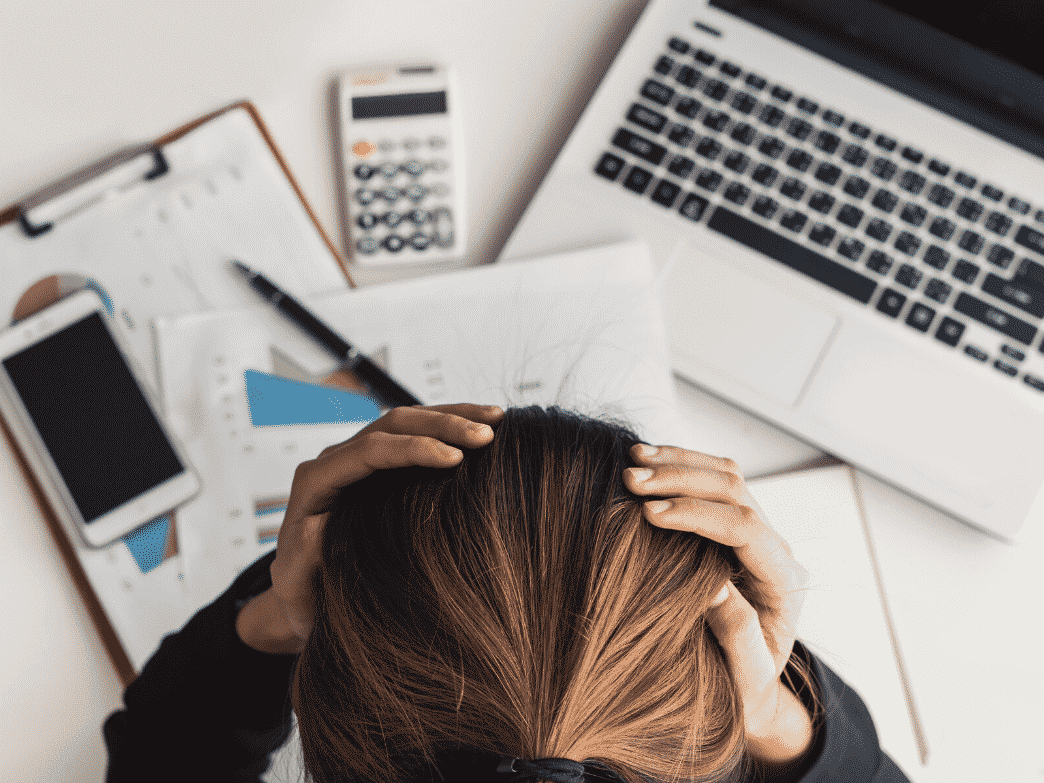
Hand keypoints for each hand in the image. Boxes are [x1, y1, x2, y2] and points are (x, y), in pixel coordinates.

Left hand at [261, 404, 503, 651]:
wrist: (303, 595)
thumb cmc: (303, 598)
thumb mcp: (298, 591)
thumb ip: (303, 563)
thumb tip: (319, 527)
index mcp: (316, 484)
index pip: (368, 452)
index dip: (412, 450)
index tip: (455, 460)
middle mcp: (335, 461)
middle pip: (391, 425)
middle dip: (442, 424)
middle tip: (487, 435)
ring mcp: (357, 458)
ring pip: (406, 421)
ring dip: (452, 416)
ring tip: (497, 419)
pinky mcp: (377, 465)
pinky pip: (413, 435)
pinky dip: (447, 428)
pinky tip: (480, 429)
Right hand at [623, 444, 813, 767]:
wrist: (751, 685)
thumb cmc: (745, 687)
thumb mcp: (746, 678)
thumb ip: (738, 635)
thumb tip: (714, 589)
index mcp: (784, 581)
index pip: (745, 528)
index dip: (697, 515)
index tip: (650, 514)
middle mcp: (775, 549)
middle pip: (736, 490)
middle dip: (682, 478)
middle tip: (631, 480)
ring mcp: (758, 533)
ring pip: (726, 476)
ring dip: (679, 463)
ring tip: (633, 460)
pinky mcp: (736, 527)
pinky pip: (714, 482)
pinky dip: (681, 466)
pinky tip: (648, 462)